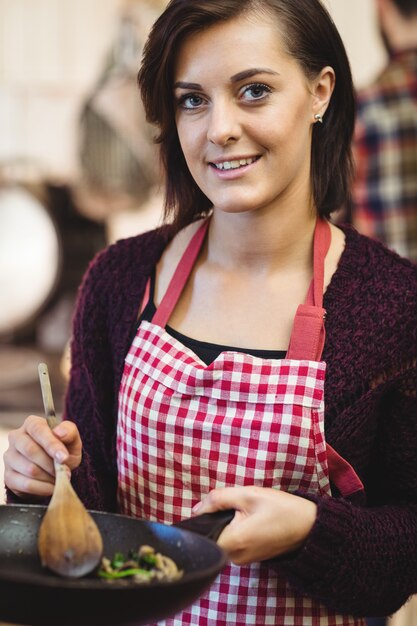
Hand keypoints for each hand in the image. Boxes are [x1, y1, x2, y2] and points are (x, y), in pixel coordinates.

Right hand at [3, 414, 81, 499]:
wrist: (55, 470)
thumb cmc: (63, 450)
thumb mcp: (72, 440)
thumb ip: (69, 432)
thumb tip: (60, 433)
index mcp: (31, 424)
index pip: (38, 430)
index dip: (51, 444)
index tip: (64, 457)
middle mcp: (16, 437)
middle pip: (30, 450)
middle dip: (51, 463)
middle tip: (64, 470)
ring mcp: (10, 457)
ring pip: (29, 469)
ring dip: (48, 476)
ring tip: (58, 477)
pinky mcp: (8, 476)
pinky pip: (26, 484)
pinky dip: (43, 488)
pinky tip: (51, 486)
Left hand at [193, 486, 316, 564]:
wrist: (310, 526)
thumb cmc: (281, 509)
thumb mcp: (249, 495)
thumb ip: (219, 499)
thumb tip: (197, 509)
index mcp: (233, 542)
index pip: (202, 536)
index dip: (200, 521)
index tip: (208, 508)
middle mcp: (235, 557)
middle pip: (212, 537)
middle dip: (216, 519)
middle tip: (233, 505)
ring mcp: (244, 560)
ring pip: (223, 540)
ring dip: (227, 524)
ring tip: (245, 511)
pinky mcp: (251, 558)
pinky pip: (233, 543)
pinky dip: (236, 530)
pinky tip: (250, 520)